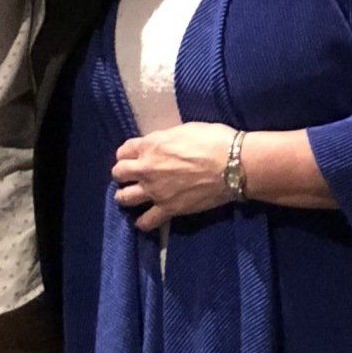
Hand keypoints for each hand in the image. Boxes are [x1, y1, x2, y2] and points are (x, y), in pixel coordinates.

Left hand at [112, 123, 237, 230]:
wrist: (232, 165)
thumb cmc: (214, 140)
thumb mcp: (184, 130)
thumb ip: (166, 140)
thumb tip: (163, 146)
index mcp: (151, 145)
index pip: (125, 149)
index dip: (128, 153)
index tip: (134, 156)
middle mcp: (146, 168)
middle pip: (119, 173)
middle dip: (123, 173)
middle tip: (132, 176)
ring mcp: (155, 191)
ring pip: (124, 197)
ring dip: (125, 196)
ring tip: (131, 197)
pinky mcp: (168, 209)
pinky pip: (146, 221)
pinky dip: (142, 222)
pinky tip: (144, 220)